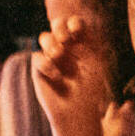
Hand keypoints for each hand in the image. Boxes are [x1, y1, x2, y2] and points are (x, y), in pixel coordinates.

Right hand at [31, 17, 110, 135]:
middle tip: (65, 39)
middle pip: (57, 24)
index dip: (74, 22)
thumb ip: (91, 43)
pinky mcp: (40, 70)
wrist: (78, 112)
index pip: (75, 22)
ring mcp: (52, 58)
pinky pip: (37, 57)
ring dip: (51, 43)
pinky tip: (57, 77)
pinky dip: (46, 65)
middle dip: (59, 27)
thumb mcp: (97, 64)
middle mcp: (66, 48)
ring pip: (44, 37)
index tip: (77, 32)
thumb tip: (77, 26)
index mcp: (82, 44)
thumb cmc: (92, 90)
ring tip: (58, 54)